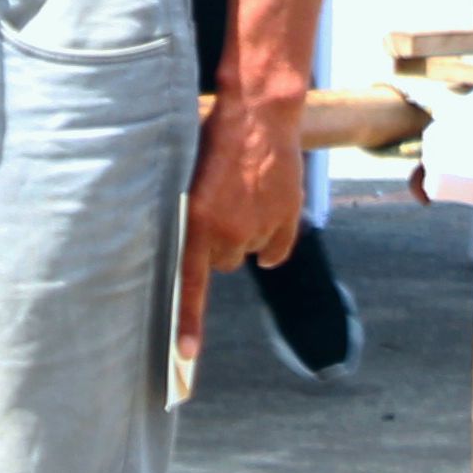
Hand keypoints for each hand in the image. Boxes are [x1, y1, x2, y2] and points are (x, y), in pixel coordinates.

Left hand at [180, 88, 307, 365]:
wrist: (258, 115)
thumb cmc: (211, 141)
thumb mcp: (185, 180)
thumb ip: (186, 220)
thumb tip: (187, 254)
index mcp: (197, 224)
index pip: (190, 285)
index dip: (188, 323)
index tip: (185, 357)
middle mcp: (229, 233)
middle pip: (219, 264)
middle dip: (217, 244)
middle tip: (215, 207)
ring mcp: (262, 228)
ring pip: (247, 253)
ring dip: (243, 235)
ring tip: (239, 195)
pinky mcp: (287, 220)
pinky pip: (275, 250)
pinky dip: (271, 237)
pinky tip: (264, 207)